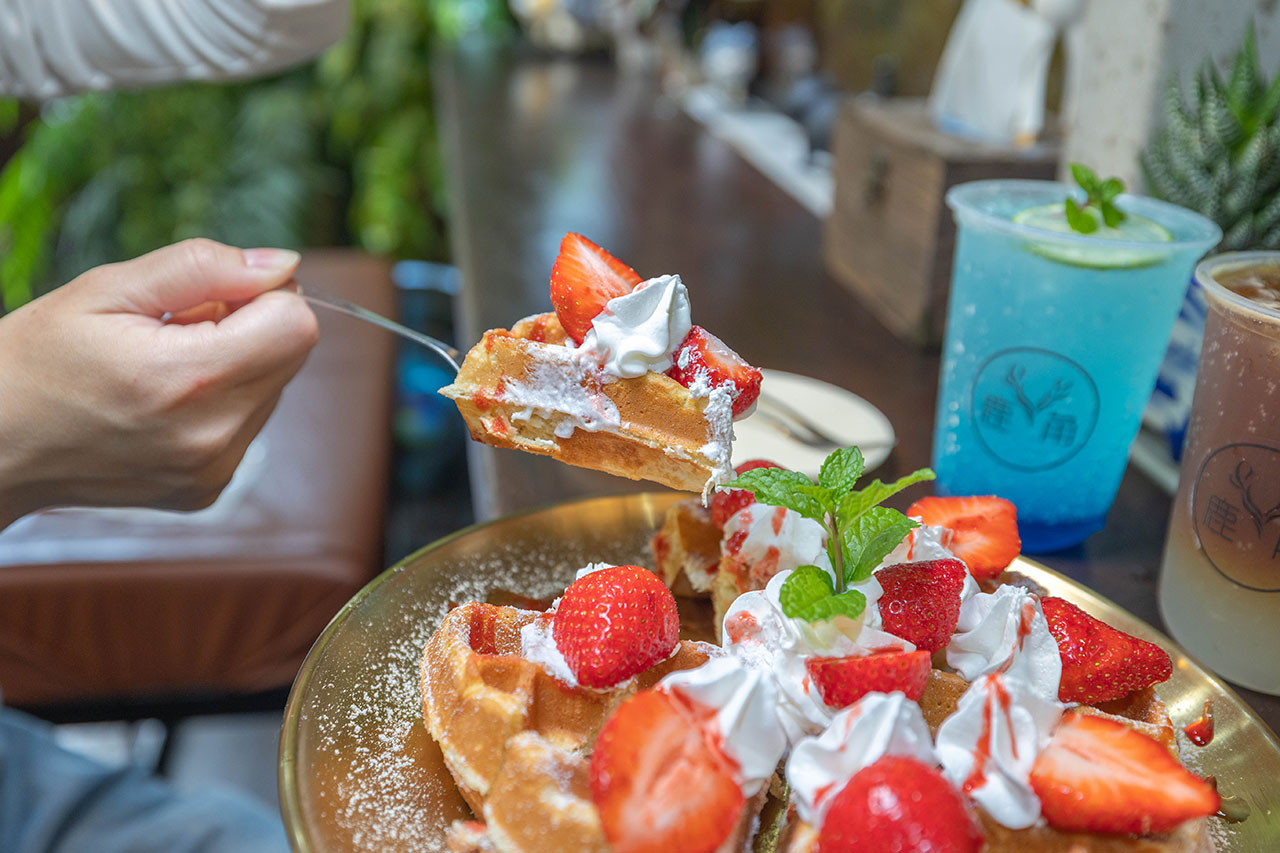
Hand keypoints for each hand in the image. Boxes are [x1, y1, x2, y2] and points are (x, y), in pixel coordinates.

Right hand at [0, 238, 318, 525]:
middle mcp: (212, 435)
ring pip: (273, 389)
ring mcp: (213, 470)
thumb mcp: (107, 290)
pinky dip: (221, 404)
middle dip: (250, 327)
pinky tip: (163, 403)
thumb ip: (204, 268)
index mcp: (189, 380)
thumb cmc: (36, 360)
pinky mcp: (209, 490)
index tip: (211, 296)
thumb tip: (285, 263)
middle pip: (292, 355)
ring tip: (163, 367)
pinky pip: (249, 425)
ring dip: (236, 365)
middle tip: (177, 328)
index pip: (298, 325)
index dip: (264, 295)